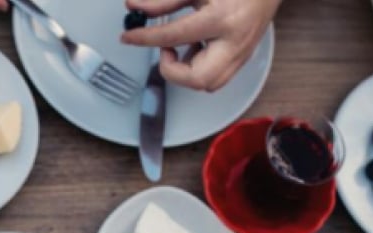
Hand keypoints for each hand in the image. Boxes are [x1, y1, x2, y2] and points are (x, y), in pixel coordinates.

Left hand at [121, 0, 280, 91]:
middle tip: (165, 51)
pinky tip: (197, 47)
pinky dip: (199, 68)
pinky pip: (216, 77)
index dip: (146, 38)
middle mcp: (235, 43)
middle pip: (199, 79)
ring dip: (187, 72)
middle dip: (174, 71)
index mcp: (222, 19)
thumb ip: (165, 2)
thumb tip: (136, 7)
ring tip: (182, 47)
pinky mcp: (242, 58)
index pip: (175, 35)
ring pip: (209, 84)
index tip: (129, 38)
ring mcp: (242, 54)